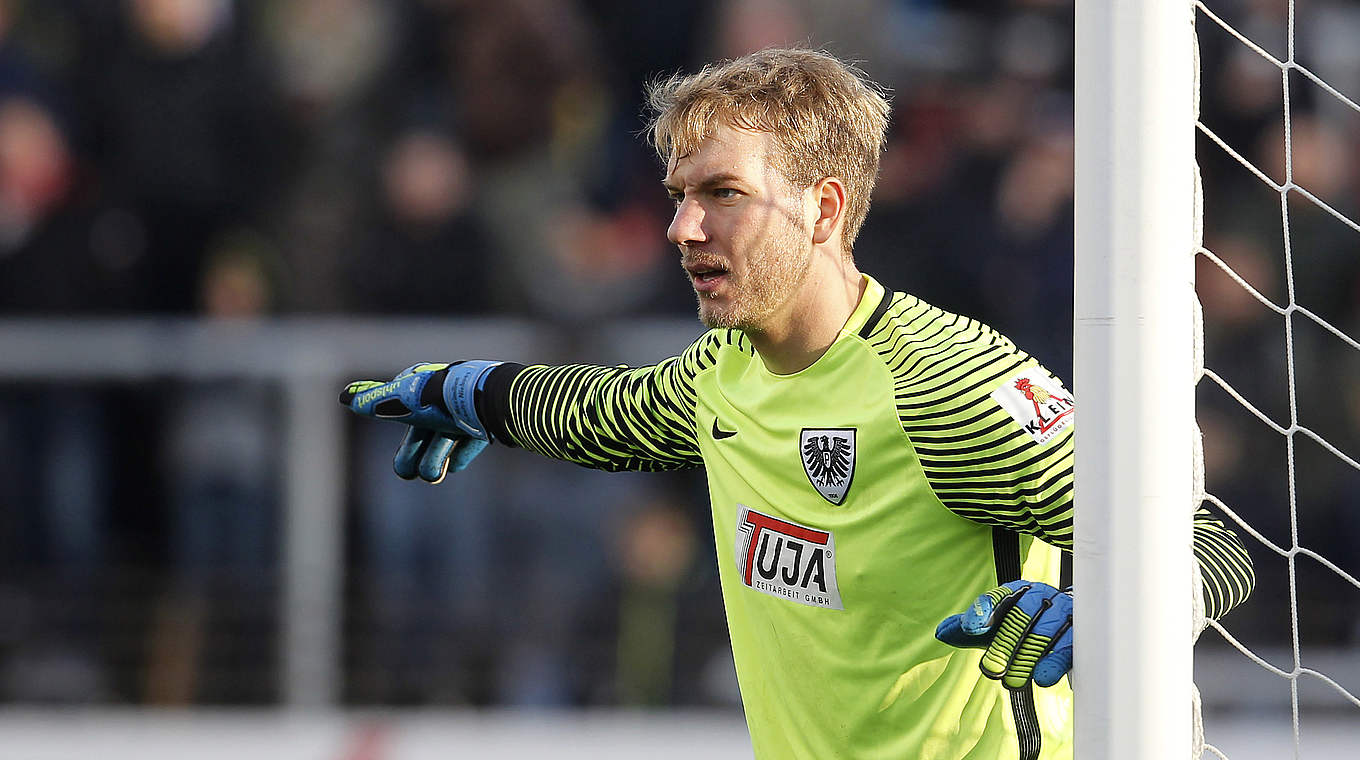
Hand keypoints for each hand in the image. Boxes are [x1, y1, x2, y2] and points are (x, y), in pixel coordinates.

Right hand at [339, 360, 501, 482]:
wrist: (484, 401)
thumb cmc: (437, 399)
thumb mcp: (400, 401)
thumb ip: (374, 401)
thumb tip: (345, 397)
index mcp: (418, 389)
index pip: (398, 413)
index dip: (397, 436)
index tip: (397, 457)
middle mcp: (438, 400)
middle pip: (419, 436)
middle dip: (412, 456)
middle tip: (408, 472)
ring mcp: (462, 413)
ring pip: (442, 443)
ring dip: (434, 460)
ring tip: (434, 473)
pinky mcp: (482, 425)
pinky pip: (467, 445)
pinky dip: (461, 454)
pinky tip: (455, 463)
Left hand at [934, 580, 1072, 689]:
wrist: (1067, 624)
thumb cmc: (1021, 625)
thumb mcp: (993, 627)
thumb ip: (967, 628)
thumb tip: (941, 632)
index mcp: (1015, 591)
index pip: (997, 597)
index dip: (983, 611)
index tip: (970, 629)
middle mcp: (1039, 596)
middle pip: (1020, 617)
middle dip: (1004, 644)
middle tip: (990, 669)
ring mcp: (1063, 612)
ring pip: (1044, 632)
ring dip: (1026, 657)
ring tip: (1010, 681)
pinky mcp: (1082, 634)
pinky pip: (1070, 647)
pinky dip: (1055, 663)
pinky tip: (1042, 678)